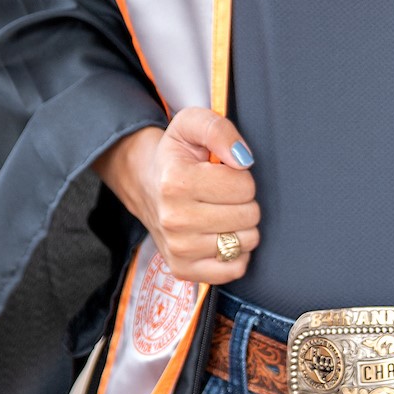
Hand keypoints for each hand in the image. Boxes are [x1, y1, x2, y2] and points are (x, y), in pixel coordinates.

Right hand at [94, 108, 259, 283]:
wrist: (146, 182)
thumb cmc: (177, 154)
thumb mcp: (193, 124)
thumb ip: (220, 130)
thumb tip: (243, 159)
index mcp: (177, 182)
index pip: (244, 186)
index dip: (242, 176)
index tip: (224, 172)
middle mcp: (174, 220)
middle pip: (248, 216)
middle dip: (244, 200)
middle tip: (222, 193)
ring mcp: (178, 249)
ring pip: (245, 242)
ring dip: (241, 226)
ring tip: (221, 211)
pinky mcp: (183, 269)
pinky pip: (234, 269)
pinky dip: (237, 253)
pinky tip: (222, 234)